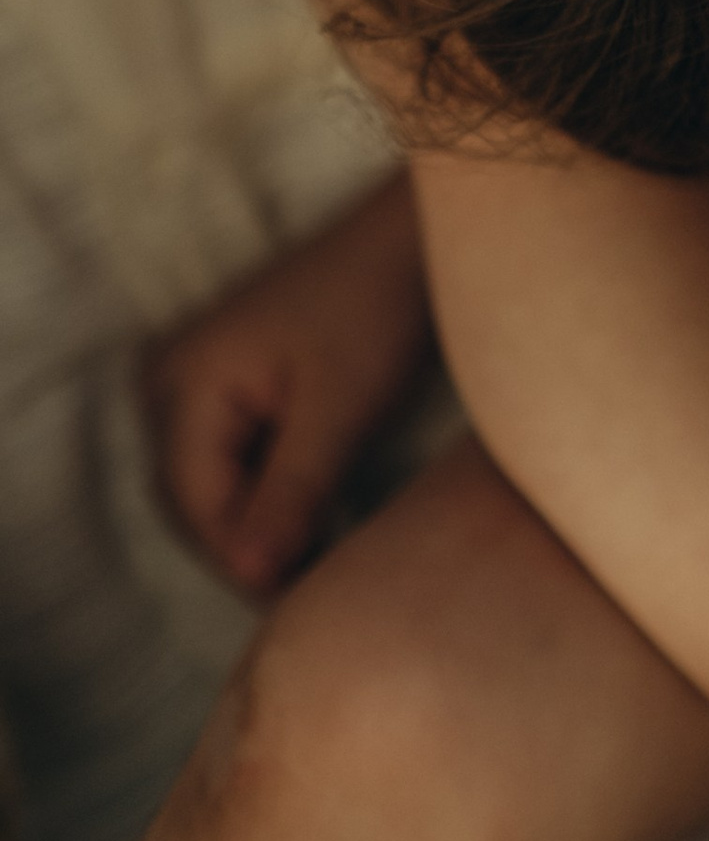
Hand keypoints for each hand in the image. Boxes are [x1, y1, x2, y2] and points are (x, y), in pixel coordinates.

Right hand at [141, 173, 434, 597]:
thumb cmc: (378, 309)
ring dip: (257, 525)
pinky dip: (264, 492)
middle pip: (194, 498)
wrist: (404, 239)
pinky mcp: (224, 381)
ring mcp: (193, 377)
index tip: (295, 601)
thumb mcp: (340, 410)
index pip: (196, 504)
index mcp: (187, 380)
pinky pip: (229, 457)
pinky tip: (309, 519)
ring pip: (212, 483)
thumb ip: (290, 494)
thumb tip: (250, 578)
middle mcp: (172, 379)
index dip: (241, 559)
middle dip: (246, 547)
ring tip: (315, 560)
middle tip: (308, 587)